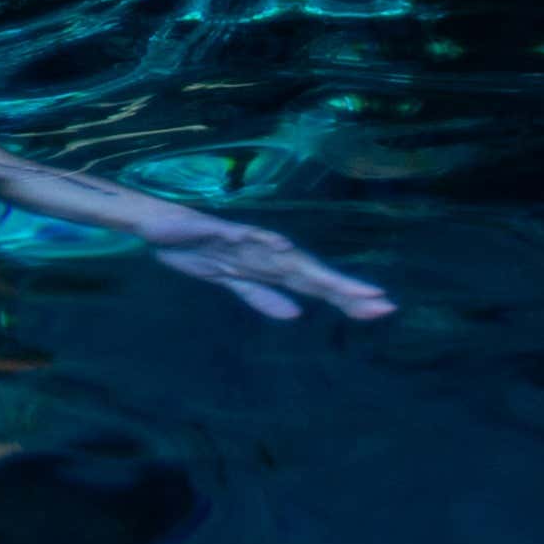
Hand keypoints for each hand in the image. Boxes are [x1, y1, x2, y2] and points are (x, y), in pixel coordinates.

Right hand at [138, 213, 395, 321]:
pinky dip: (263, 240)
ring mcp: (245, 241)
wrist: (161, 227)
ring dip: (314, 271)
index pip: (315, 286)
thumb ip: (263, 296)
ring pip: (286, 258)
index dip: (346, 298)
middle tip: (382, 303)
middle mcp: (266, 253)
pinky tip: (283, 246)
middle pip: (311, 274)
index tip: (381, 311)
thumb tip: (297, 316)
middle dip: (344, 289)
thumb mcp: (232, 282)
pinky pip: (244, 235)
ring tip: (343, 286)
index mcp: (269, 267)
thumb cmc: (199, 251)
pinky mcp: (220, 229)